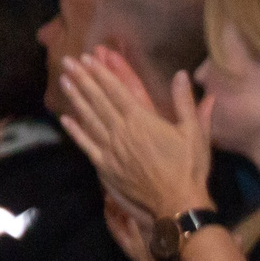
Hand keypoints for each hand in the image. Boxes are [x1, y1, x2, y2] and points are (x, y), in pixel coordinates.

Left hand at [59, 53, 212, 220]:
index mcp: (142, 120)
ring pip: (89, 118)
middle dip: (83, 79)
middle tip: (68, 62)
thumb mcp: (195, 132)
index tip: (88, 58)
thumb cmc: (189, 167)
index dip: (101, 73)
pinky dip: (75, 131)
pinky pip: (86, 144)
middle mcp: (121, 131)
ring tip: (64, 81)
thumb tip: (181, 74)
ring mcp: (110, 148)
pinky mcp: (105, 165)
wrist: (177, 202)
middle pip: (98, 100)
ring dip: (76, 98)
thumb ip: (185, 103)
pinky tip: (66, 119)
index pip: (117, 91)